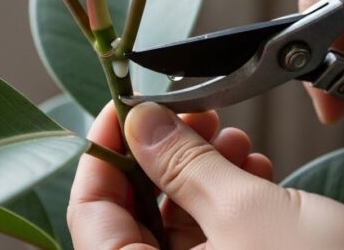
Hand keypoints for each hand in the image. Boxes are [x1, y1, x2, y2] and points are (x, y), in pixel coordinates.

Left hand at [68, 102, 343, 248]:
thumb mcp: (247, 214)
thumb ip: (184, 165)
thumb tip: (139, 123)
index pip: (90, 215)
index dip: (103, 154)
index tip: (123, 110)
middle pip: (134, 214)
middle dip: (161, 154)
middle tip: (186, 113)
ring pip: (177, 219)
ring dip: (200, 169)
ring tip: (229, 136)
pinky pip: (214, 234)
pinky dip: (228, 195)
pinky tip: (253, 167)